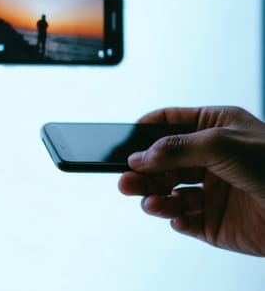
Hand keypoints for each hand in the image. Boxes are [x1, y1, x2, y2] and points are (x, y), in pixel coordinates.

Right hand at [118, 106, 264, 255]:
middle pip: (161, 161)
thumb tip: (140, 155)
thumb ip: (176, 148)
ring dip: (153, 196)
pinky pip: (183, 220)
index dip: (145, 132)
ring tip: (149, 201)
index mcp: (215, 128)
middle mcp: (210, 159)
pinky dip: (174, 217)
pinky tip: (175, 215)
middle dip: (141, 170)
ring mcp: (212, 191)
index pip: (169, 124)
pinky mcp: (214, 222)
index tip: (124, 143)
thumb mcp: (221, 144)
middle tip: (126, 180)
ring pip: (167, 192)